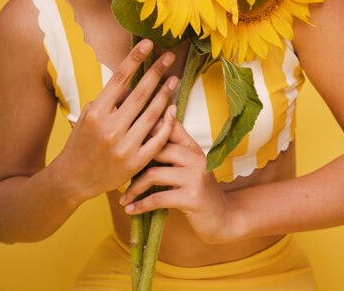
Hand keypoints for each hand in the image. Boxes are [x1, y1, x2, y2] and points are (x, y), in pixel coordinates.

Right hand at [52, 39, 177, 203]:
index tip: (148, 43)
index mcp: (96, 112)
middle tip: (168, 56)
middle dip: (156, 71)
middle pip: (140, 93)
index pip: (119, 79)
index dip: (135, 59)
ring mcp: (124, 146)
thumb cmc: (81, 142)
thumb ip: (108, 99)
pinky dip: (167, 122)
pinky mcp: (135, 162)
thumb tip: (130, 80)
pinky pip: (158, 138)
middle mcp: (110, 128)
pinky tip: (173, 108)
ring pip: (152, 114)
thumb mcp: (87, 116)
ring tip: (174, 78)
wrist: (73, 179)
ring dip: (165, 93)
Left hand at [119, 120, 232, 243]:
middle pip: (156, 148)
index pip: (169, 127)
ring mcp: (194, 176)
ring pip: (153, 173)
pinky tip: (131, 209)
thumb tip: (144, 137)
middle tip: (119, 172)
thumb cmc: (198, 190)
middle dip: (133, 160)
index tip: (127, 132)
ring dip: (133, 187)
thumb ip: (172, 152)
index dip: (148, 125)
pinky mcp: (191, 197)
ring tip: (124, 197)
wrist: (223, 217)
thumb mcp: (189, 167)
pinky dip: (141, 205)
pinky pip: (158, 198)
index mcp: (192, 147)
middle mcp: (195, 157)